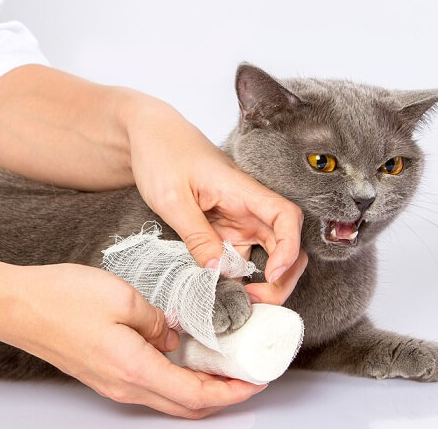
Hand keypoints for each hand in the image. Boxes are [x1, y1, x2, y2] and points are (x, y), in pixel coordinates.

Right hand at [0, 263, 266, 418]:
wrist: (14, 306)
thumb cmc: (61, 299)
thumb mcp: (122, 297)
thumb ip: (156, 320)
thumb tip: (172, 336)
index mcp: (134, 368)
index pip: (195, 394)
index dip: (230, 392)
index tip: (254, 381)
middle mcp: (123, 386)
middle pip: (184, 406)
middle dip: (221, 397)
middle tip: (244, 377)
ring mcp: (110, 384)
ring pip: (166, 398)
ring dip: (197, 389)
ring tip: (219, 366)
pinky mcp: (101, 374)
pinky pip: (147, 386)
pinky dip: (174, 380)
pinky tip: (180, 356)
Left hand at [121, 94, 304, 300]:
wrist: (148, 136)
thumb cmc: (161, 154)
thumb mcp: (172, 199)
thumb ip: (197, 237)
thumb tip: (220, 272)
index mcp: (242, 190)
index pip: (286, 218)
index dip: (289, 249)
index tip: (272, 274)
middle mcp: (248, 205)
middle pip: (285, 244)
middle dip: (280, 278)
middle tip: (252, 302)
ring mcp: (238, 217)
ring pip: (265, 254)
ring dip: (258, 281)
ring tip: (234, 300)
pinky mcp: (224, 227)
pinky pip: (240, 255)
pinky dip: (236, 275)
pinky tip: (219, 288)